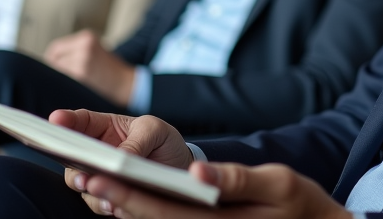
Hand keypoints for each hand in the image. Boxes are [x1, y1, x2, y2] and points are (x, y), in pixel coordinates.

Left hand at [44, 30, 136, 105]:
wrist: (126, 82)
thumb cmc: (109, 69)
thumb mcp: (95, 50)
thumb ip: (75, 50)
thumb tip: (49, 59)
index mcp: (87, 37)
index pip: (56, 47)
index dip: (53, 59)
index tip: (56, 67)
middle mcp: (84, 45)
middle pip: (54, 58)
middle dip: (57, 67)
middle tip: (66, 75)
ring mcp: (82, 60)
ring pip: (58, 69)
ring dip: (61, 75)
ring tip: (75, 79)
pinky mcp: (82, 74)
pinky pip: (64, 78)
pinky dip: (66, 82)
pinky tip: (77, 84)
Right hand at [57, 109, 194, 214]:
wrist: (179, 170)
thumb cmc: (164, 141)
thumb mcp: (155, 131)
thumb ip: (137, 140)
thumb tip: (120, 157)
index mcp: (104, 128)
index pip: (79, 121)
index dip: (65, 120)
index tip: (54, 119)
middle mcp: (95, 153)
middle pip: (70, 154)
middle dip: (67, 156)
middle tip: (72, 159)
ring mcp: (100, 176)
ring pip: (79, 181)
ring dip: (83, 183)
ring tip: (92, 183)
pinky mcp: (108, 197)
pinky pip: (97, 201)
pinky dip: (102, 202)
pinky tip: (111, 203)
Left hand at [80, 161, 352, 218]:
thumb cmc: (303, 204)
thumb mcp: (279, 183)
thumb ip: (237, 179)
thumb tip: (197, 172)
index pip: (160, 211)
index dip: (125, 194)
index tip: (96, 176)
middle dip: (113, 197)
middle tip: (79, 174)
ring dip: (121, 206)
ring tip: (92, 181)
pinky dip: (142, 211)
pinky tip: (124, 196)